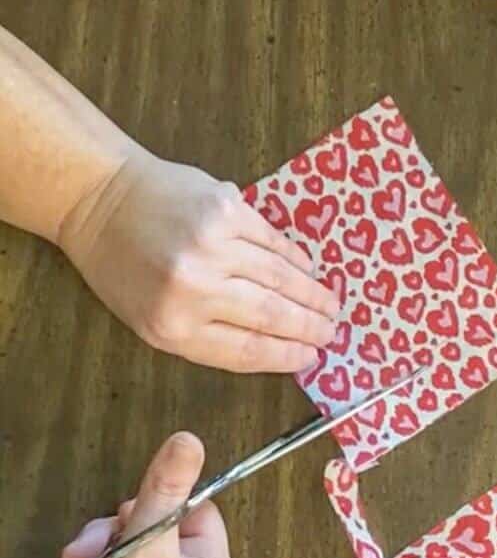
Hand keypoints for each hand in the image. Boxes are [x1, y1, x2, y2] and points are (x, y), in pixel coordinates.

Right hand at [0, 433, 235, 557]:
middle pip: (160, 525)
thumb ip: (166, 487)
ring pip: (131, 545)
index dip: (164, 504)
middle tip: (100, 546)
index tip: (135, 513)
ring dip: (100, 553)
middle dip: (119, 532)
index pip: (200, 509)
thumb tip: (189, 439)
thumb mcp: (147, 544)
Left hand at [59, 148, 339, 372]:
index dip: (287, 355)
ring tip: (330, 305)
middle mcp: (194, 287)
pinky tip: (309, 268)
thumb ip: (207, 333)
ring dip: (310, 293)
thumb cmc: (123, 266)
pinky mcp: (225, 208)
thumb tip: (274, 342)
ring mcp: (212, 244)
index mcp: (172, 326)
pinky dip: (295, 256)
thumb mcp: (151, 318)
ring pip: (278, 276)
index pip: (246, 349)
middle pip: (269, 314)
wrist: (102, 199)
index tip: (312, 357)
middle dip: (308, 326)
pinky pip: (272, 239)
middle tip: (332, 332)